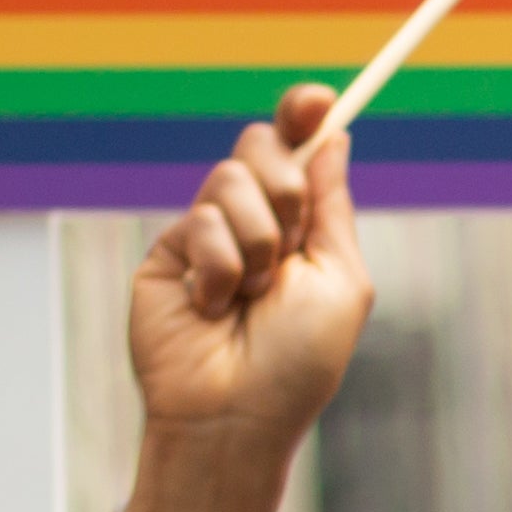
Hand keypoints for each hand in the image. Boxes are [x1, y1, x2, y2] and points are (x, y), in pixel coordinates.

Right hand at [126, 84, 369, 511]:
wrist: (235, 414)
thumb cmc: (298, 363)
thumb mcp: (341, 282)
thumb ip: (334, 208)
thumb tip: (335, 136)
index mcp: (303, 227)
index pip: (299, 150)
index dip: (305, 114)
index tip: (319, 98)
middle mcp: (255, 222)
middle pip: (262, 145)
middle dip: (286, 186)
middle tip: (292, 242)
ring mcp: (209, 233)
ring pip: (231, 178)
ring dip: (259, 241)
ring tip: (253, 297)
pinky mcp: (170, 249)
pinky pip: (201, 218)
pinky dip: (222, 266)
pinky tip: (215, 308)